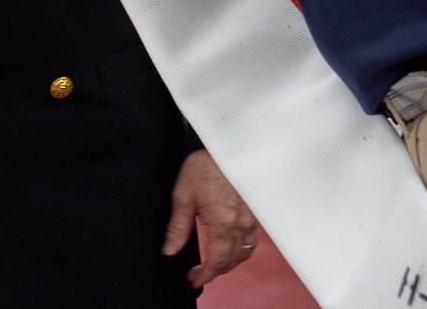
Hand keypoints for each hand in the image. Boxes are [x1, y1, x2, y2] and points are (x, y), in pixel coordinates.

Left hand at [163, 149, 259, 286]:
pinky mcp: (257, 214)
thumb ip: (178, 226)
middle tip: (198, 274)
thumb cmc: (204, 166)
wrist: (229, 147)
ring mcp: (252, 220)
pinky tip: (229, 249)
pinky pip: (252, 242)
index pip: (216, 261)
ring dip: (228, 264)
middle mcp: (241, 226)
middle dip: (214, 272)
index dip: (204, 275)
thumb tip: (169, 250)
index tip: (193, 279)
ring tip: (211, 265)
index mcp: (222, 223)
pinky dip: (240, 251)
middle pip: (231, 261)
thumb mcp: (183, 194)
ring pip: (243, 254)